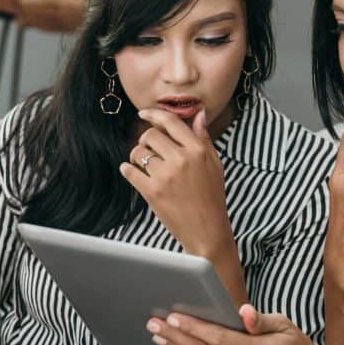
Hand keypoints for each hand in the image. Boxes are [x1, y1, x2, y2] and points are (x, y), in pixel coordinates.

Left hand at [120, 108, 235, 260]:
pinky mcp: (152, 192)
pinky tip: (133, 172)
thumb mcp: (215, 165)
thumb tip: (199, 114)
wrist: (207, 230)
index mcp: (197, 150)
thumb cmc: (212, 197)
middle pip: (150, 135)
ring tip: (144, 165)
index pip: (171, 122)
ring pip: (138, 152)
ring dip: (137, 156)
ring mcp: (165, 175)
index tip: (144, 113)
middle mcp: (181, 159)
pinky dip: (128, 170)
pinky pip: (130, 171)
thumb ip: (204, 138)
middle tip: (148, 149)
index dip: (154, 114)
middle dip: (146, 140)